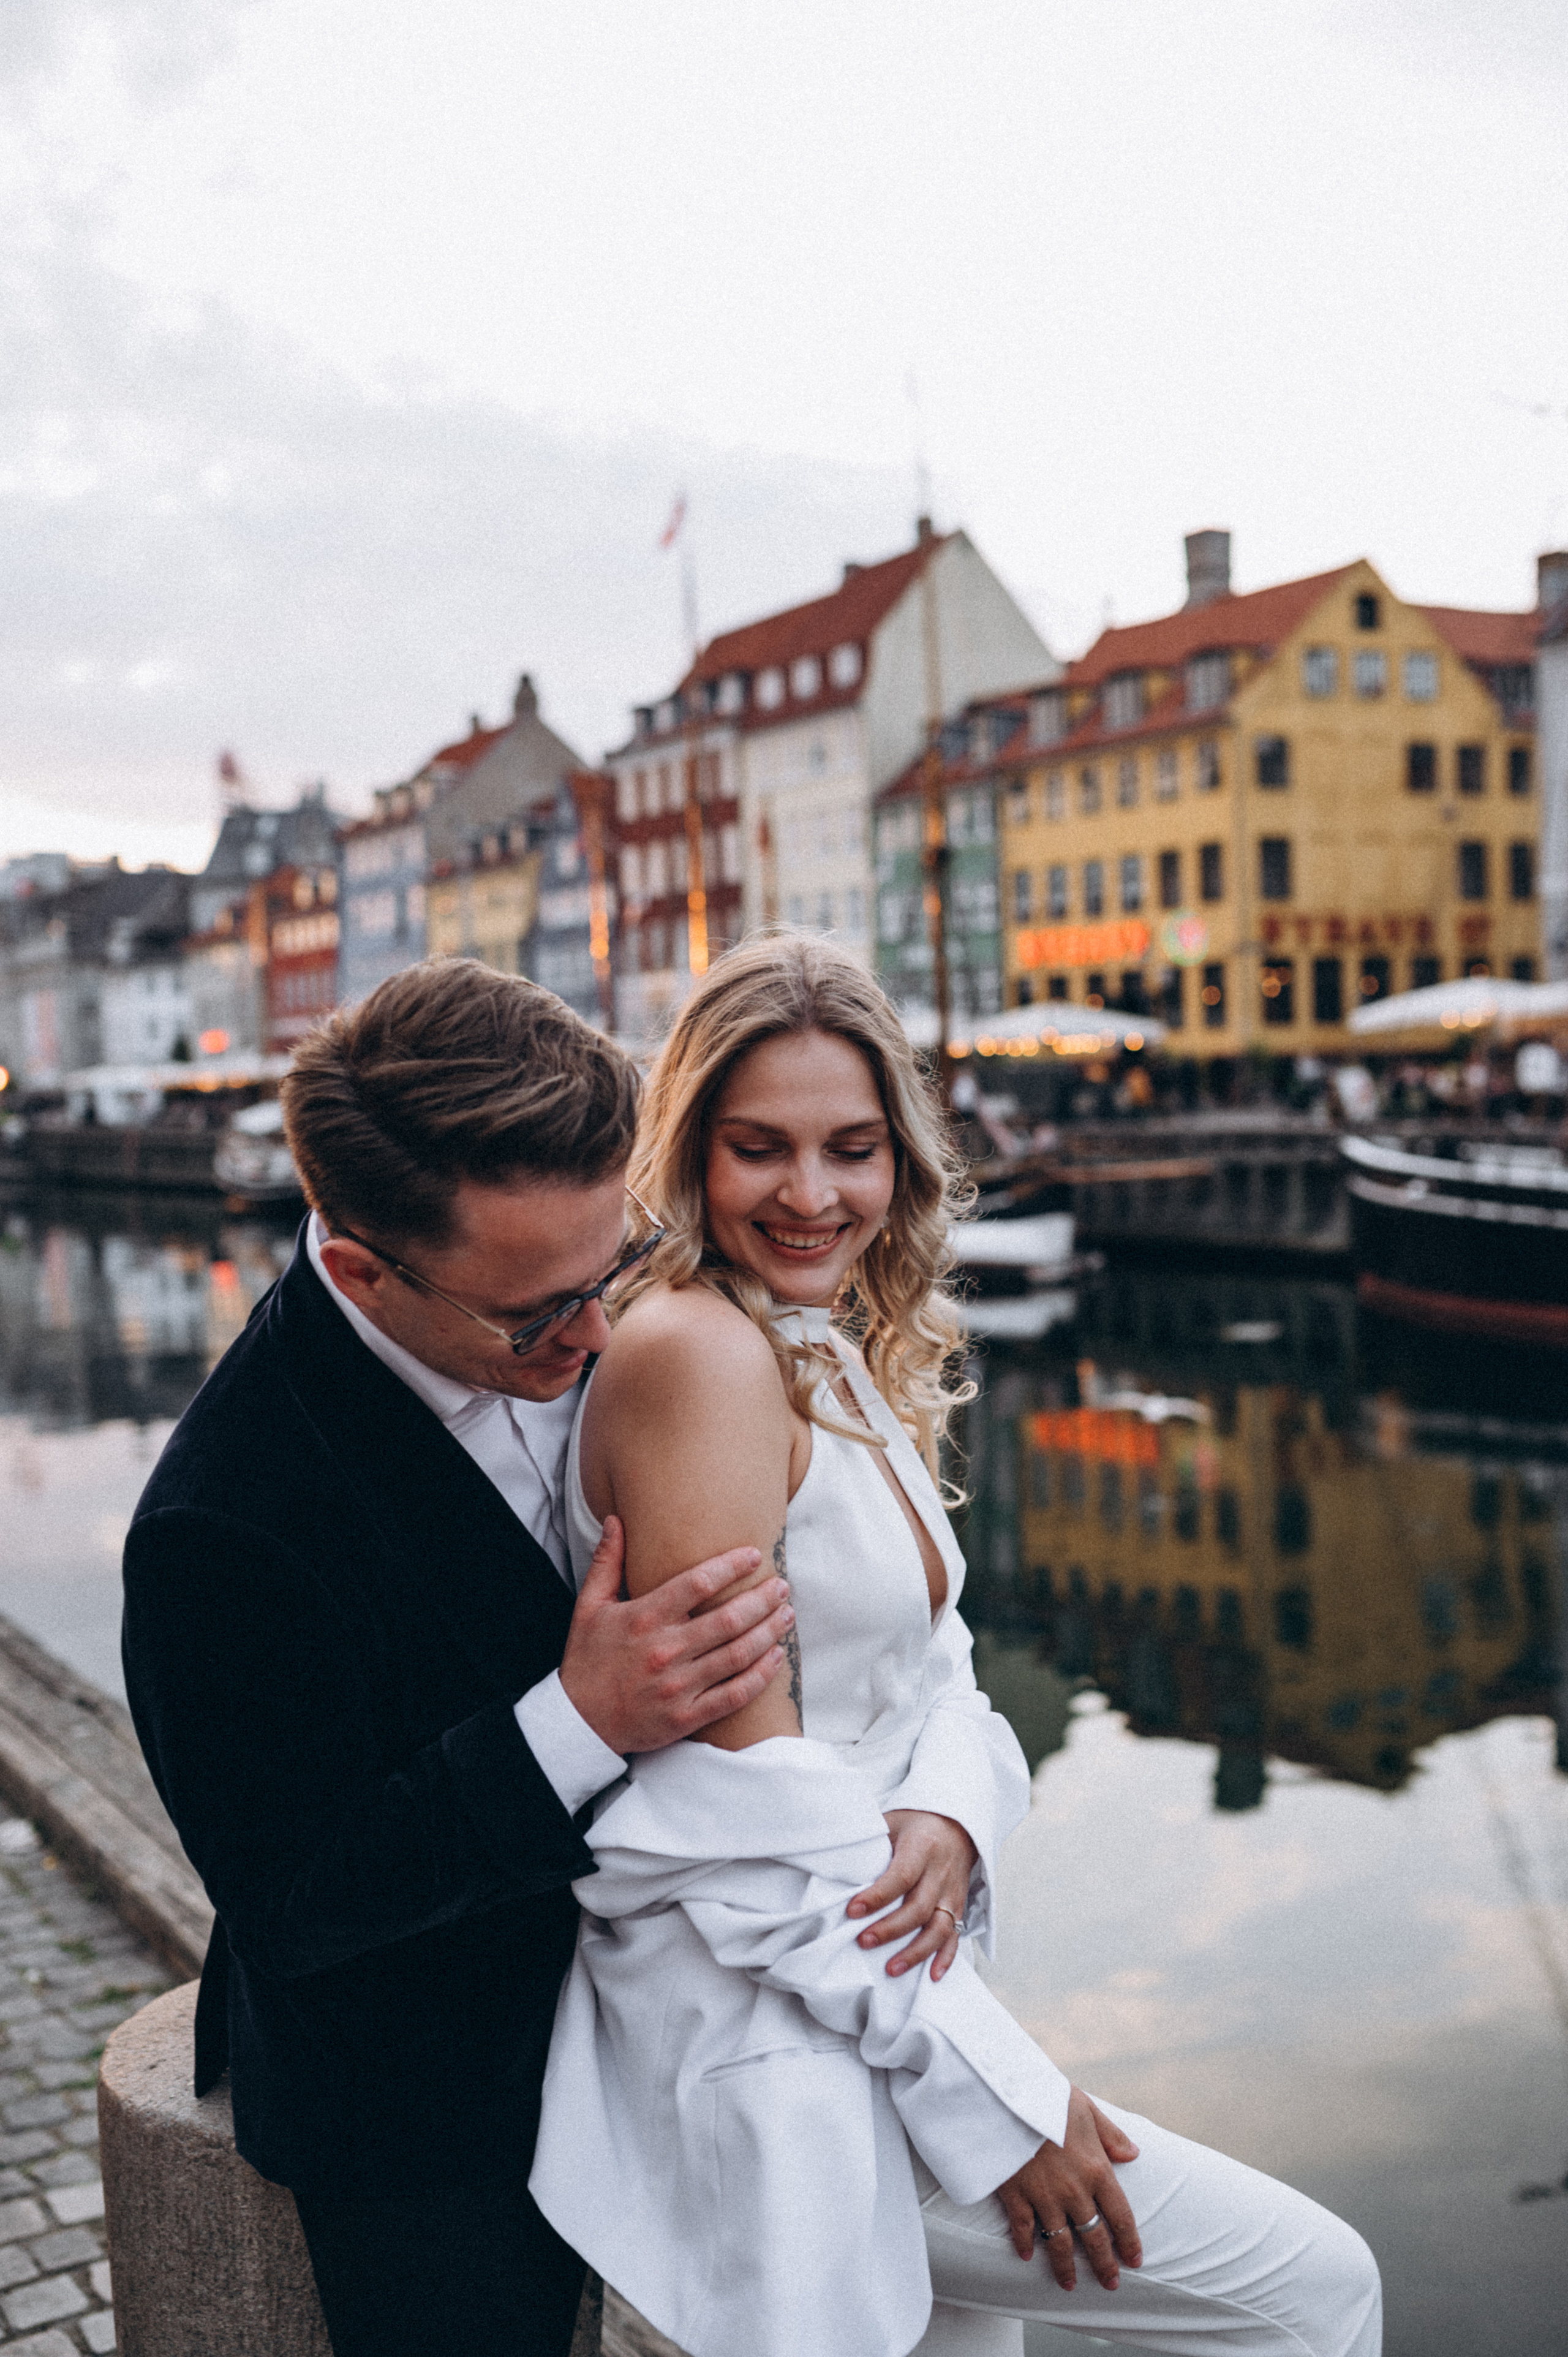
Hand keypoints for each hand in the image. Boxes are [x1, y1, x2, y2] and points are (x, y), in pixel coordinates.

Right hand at [559, 1516, 794, 1755]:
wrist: (578, 1723)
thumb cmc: (587, 1660)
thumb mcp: (588, 1607)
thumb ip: (607, 1562)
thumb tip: (616, 1519)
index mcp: (643, 1618)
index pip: (697, 1583)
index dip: (730, 1566)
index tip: (754, 1555)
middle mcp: (664, 1650)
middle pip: (728, 1619)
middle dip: (762, 1599)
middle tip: (782, 1586)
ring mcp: (678, 1686)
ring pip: (737, 1655)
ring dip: (769, 1632)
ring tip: (787, 1614)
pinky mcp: (687, 1716)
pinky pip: (734, 1695)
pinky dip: (761, 1676)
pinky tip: (776, 1657)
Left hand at [845, 1810, 977, 1981]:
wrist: (957, 1822)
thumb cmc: (916, 1823)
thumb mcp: (892, 1821)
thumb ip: (870, 1842)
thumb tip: (833, 1863)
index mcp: (922, 1847)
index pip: (900, 1876)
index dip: (876, 1896)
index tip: (851, 1911)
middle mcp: (941, 1871)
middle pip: (919, 1907)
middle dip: (890, 1929)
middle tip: (863, 1942)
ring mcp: (952, 1891)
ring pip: (939, 1927)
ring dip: (916, 1952)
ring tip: (891, 1969)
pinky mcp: (959, 1905)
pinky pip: (955, 1934)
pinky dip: (946, 1957)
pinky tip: (932, 1976)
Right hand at [996, 2089, 1141, 2290]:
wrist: (1005, 2096)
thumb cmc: (1048, 2097)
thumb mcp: (1087, 2108)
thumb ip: (1111, 2134)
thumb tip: (1134, 2153)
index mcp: (1097, 2169)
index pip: (1120, 2216)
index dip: (1129, 2242)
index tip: (1134, 2261)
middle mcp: (1074, 2191)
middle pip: (1094, 2237)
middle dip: (1104, 2265)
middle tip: (1110, 2284)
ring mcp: (1043, 2196)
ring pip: (1060, 2243)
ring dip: (1066, 2267)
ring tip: (1070, 2285)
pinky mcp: (1015, 2195)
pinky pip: (1023, 2228)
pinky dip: (1024, 2244)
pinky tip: (1026, 2256)